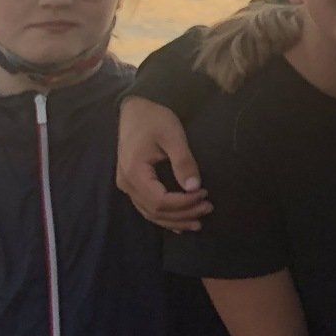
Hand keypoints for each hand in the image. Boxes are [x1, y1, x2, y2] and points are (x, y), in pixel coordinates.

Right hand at [117, 97, 209, 231]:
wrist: (135, 111)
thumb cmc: (154, 119)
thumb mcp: (173, 136)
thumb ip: (183, 162)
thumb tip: (194, 187)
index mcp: (134, 172)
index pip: (160, 200)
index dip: (184, 203)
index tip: (205, 194)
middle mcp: (126, 183)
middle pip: (155, 211)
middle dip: (183, 214)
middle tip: (209, 208)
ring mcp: (127, 185)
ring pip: (150, 213)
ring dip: (174, 220)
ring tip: (198, 222)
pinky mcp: (132, 184)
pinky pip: (147, 207)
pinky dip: (164, 217)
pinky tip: (179, 225)